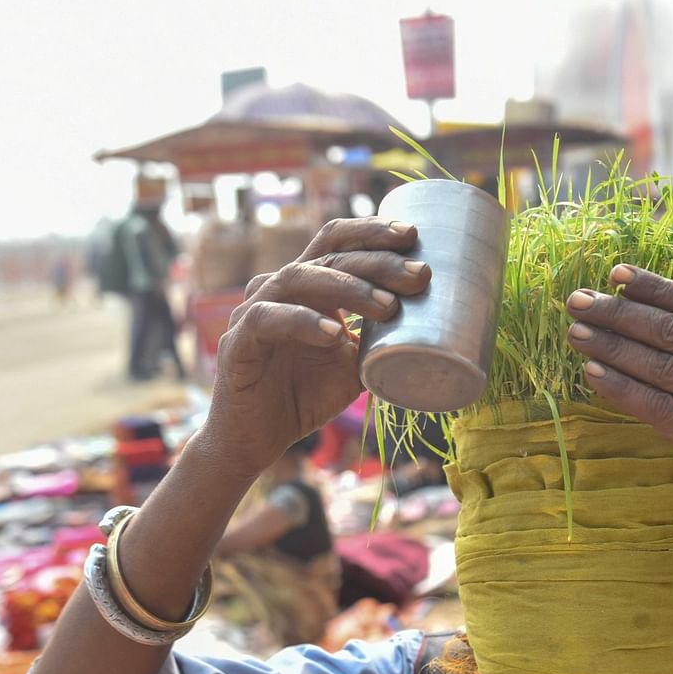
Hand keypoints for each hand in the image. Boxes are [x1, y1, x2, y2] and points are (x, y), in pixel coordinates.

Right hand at [203, 218, 430, 474]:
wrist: (257, 440)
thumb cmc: (304, 396)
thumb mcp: (353, 366)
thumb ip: (379, 342)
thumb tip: (434, 330)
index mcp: (307, 287)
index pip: (337, 244)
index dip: (371, 233)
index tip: (413, 237)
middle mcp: (278, 289)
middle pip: (329, 257)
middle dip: (378, 263)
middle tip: (418, 275)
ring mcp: (254, 311)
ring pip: (299, 278)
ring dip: (348, 288)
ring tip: (388, 307)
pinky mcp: (238, 342)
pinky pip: (268, 319)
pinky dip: (303, 322)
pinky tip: (333, 334)